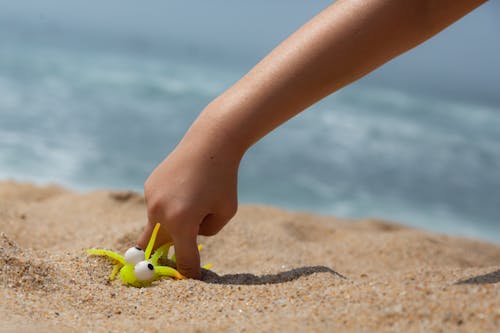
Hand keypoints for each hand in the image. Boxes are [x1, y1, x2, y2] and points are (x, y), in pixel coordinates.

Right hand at [137, 114, 241, 278]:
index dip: (188, 273)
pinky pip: (158, 207)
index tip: (189, 280)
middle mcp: (160, 212)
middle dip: (158, 260)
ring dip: (170, 226)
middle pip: (155, 248)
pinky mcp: (149, 187)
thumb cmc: (224, 179)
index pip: (183, 260)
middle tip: (159, 269)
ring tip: (192, 203)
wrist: (210, 143)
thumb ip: (205, 232)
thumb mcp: (225, 212)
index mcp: (182, 222)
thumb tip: (189, 237)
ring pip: (157, 225)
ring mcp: (151, 198)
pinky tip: (184, 189)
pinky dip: (168, 207)